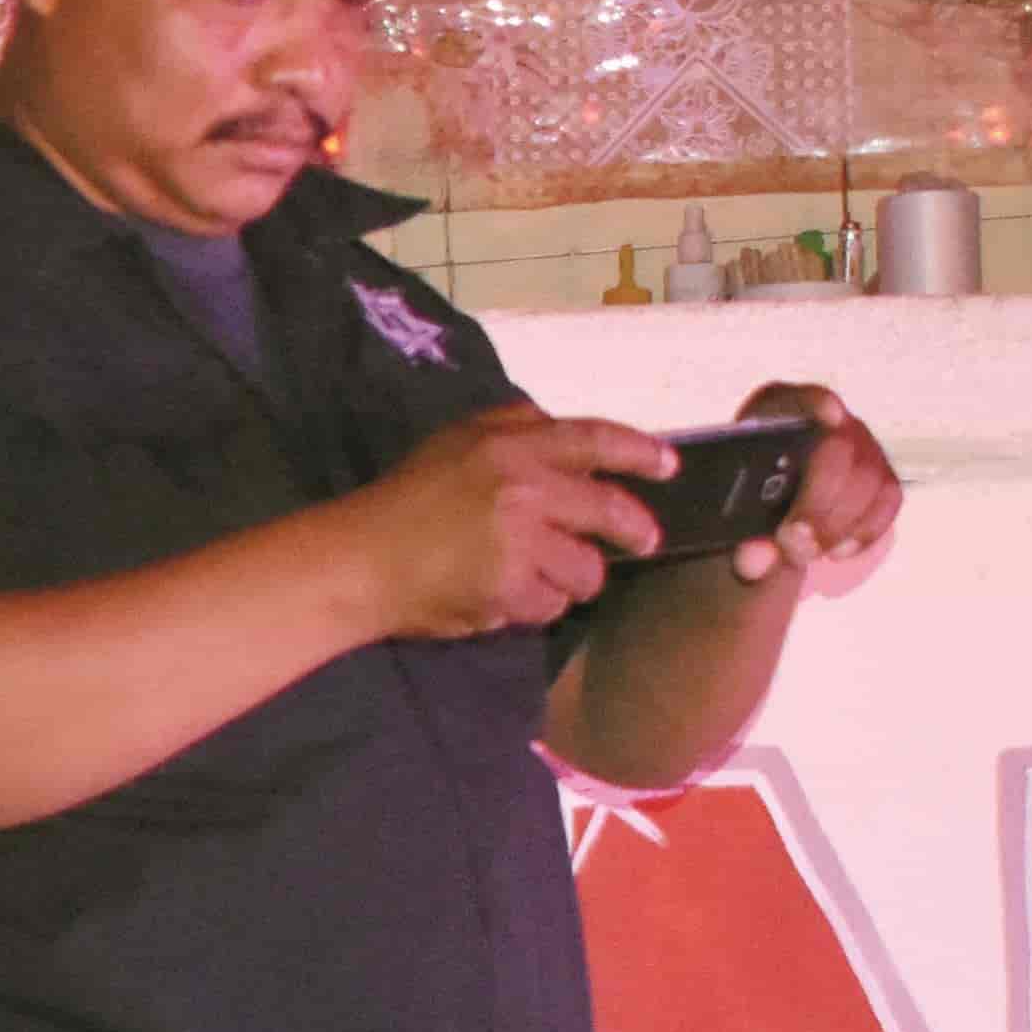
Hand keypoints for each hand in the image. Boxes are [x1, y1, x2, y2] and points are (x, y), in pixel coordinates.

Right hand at [357, 407, 669, 637]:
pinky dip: (534, 606)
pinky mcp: (511, 591)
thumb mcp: (458, 440)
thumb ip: (514, 426)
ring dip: (570, 578)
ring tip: (534, 574)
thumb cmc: (408, 498)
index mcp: (513, 446)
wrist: (363, 560)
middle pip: (609, 511)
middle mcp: (524, 490)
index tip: (668, 466)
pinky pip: (551, 606)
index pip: (595, 440)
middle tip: (642, 541)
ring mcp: (520, 544)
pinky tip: (502, 595)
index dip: (639, 451)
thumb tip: (564, 428)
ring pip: (587, 571)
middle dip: (633, 530)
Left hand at [727, 381, 902, 588]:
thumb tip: (755, 559)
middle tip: (794, 542)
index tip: (829, 416)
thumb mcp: (728, 527)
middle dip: (819, 498)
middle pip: (838, 446)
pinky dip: (864, 529)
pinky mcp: (878, 476)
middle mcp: (823, 421)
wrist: (765, 527)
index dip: (818, 402)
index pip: (799, 398)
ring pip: (867, 475)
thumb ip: (738, 541)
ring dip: (837, 522)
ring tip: (803, 554)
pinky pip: (887, 498)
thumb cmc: (739, 511)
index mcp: (774, 414)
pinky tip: (837, 551)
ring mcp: (857, 445)